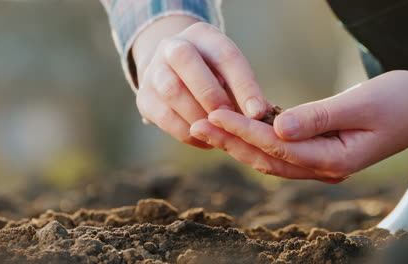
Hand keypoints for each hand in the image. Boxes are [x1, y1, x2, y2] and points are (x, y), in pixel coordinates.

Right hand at [133, 17, 267, 148]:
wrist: (172, 73)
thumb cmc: (214, 76)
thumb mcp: (230, 74)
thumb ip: (245, 92)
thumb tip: (263, 117)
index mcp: (203, 36)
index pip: (224, 55)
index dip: (243, 85)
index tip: (258, 112)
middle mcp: (173, 46)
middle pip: (185, 59)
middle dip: (210, 93)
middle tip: (229, 118)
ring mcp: (153, 71)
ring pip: (171, 89)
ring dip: (197, 114)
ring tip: (218, 132)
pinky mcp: (144, 98)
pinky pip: (163, 116)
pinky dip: (187, 132)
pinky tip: (205, 140)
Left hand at [191, 69, 407, 182]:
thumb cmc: (401, 101)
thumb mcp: (363, 105)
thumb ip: (319, 117)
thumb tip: (277, 128)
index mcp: (335, 160)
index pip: (278, 147)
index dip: (243, 131)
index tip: (213, 115)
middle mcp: (324, 168)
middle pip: (267, 158)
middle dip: (230, 142)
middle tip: (196, 125)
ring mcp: (321, 162)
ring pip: (270, 157)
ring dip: (238, 143)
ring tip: (208, 128)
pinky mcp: (319, 151)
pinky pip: (281, 150)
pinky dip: (256, 139)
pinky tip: (237, 127)